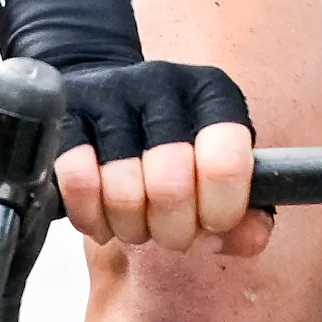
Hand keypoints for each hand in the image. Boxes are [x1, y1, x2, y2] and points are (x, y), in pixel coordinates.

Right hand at [49, 58, 267, 256]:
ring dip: (131, 229)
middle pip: (170, 185)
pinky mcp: (67, 115)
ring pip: (121, 191)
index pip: (225, 163)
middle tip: (172, 233)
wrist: (109, 98)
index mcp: (214, 94)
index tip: (211, 224)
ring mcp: (111, 96)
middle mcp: (164, 85)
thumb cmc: (173, 143)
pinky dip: (90, 216)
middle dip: (173, 230)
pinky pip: (76, 181)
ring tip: (138, 226)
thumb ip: (245, 210)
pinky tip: (102, 220)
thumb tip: (254, 236)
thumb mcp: (218, 165)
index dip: (219, 212)